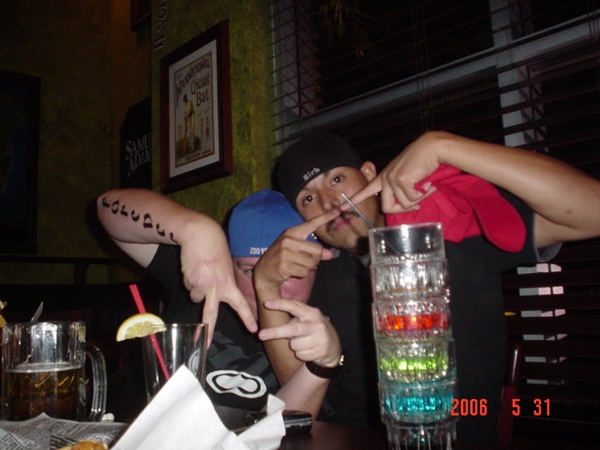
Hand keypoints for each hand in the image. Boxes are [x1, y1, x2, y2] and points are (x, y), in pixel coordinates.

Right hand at [179, 224, 256, 342]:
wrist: (200, 235)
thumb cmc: (215, 249)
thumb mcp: (226, 267)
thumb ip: (224, 282)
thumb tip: (216, 295)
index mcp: (229, 284)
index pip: (240, 304)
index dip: (247, 317)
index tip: (253, 330)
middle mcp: (216, 288)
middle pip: (210, 315)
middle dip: (207, 331)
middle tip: (205, 347)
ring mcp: (201, 285)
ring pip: (195, 296)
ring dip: (196, 287)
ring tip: (201, 271)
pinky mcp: (189, 280)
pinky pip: (188, 285)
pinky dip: (190, 279)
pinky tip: (194, 266)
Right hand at [254, 209, 339, 297]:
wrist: (264, 271)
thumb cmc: (283, 258)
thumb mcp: (297, 250)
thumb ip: (314, 250)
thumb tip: (330, 255)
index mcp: (293, 232)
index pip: (312, 223)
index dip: (326, 217)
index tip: (338, 210)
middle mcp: (289, 240)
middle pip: (317, 250)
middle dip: (315, 260)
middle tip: (304, 261)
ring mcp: (285, 252)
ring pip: (312, 263)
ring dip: (307, 268)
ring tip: (296, 266)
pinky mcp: (284, 265)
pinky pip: (304, 272)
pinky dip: (301, 274)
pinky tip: (291, 271)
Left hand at [258, 299, 341, 366]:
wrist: (333, 348)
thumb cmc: (314, 331)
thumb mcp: (308, 320)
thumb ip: (295, 318)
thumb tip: (274, 319)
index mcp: (312, 313)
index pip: (294, 306)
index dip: (280, 304)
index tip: (266, 304)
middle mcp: (316, 324)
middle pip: (292, 329)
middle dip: (275, 332)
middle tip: (260, 335)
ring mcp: (319, 338)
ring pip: (294, 344)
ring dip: (294, 346)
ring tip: (304, 343)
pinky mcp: (320, 351)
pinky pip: (300, 354)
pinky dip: (301, 354)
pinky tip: (310, 350)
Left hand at [344, 132, 443, 213]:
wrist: (432, 148)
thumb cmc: (423, 162)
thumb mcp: (408, 177)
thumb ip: (402, 190)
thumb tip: (407, 205)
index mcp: (385, 177)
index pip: (366, 190)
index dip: (354, 201)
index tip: (341, 208)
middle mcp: (385, 178)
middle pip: (386, 208)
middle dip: (404, 210)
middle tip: (418, 204)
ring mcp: (391, 179)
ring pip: (403, 204)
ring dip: (418, 199)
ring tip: (426, 187)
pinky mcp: (401, 180)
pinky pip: (412, 199)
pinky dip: (423, 194)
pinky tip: (428, 184)